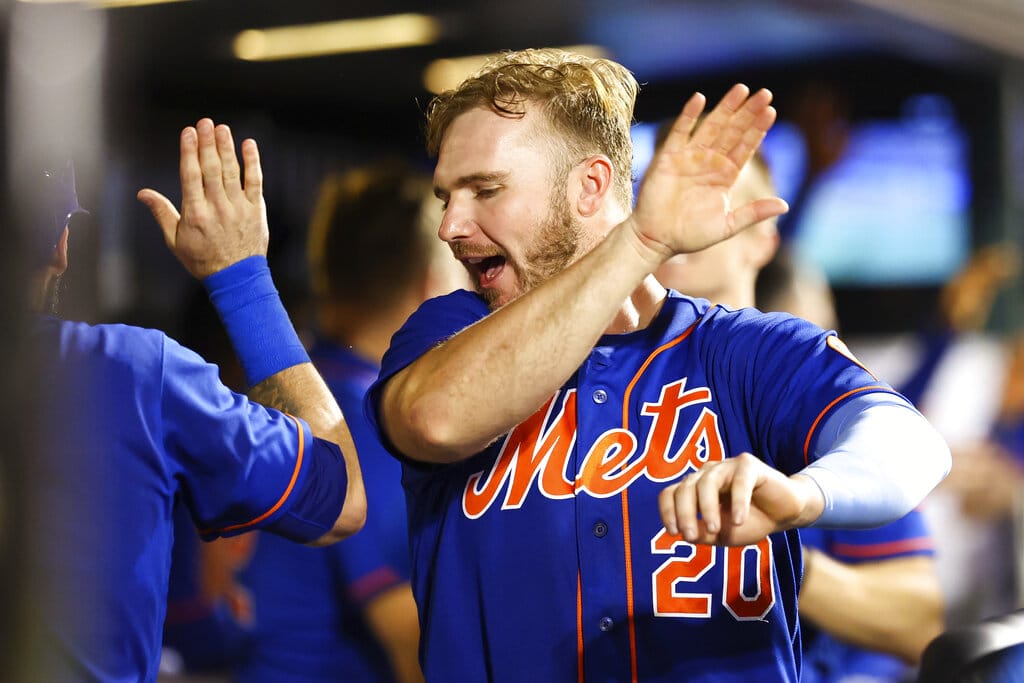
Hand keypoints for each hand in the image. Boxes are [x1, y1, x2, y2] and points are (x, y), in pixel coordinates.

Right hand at [137, 118, 268, 278]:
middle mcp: (217, 207)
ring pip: (231, 172)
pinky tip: (248, 144)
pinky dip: (253, 162)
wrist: (236, 278)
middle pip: (211, 169)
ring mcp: (238, 208)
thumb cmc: (203, 260)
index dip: (189, 151)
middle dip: (207, 143)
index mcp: (195, 213)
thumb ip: (162, 213)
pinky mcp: (256, 210)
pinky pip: (255, 182)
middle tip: (205, 122)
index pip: (190, 175)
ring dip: (226, 148)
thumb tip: (143, 193)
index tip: (187, 132)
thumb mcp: (175, 240)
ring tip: (222, 128)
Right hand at [629, 84, 788, 263]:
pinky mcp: (668, 157)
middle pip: (732, 131)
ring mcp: (689, 157)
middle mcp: (709, 163)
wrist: (656, 240)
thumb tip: (786, 205)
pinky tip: (700, 99)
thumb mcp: (727, 225)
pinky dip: (689, 115)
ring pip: (711, 126)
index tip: (771, 111)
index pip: (745, 147)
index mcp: (725, 176)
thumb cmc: (690, 236)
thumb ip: (754, 212)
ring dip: (726, 108)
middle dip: (748, 113)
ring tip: (742, 89)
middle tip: (765, 93)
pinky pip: (680, 131)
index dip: (758, 129)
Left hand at [658, 452, 822, 545]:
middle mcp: (706, 474)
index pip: (670, 494)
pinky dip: (738, 501)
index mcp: (695, 488)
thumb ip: (703, 534)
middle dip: (685, 513)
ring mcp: (726, 466)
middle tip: (691, 536)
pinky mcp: (749, 465)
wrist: (784, 514)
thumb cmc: (750, 522)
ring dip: (708, 508)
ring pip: (707, 482)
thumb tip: (685, 535)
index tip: (674, 533)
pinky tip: (740, 520)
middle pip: (685, 488)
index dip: (668, 511)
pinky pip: (739, 481)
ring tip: (715, 530)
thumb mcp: (722, 536)